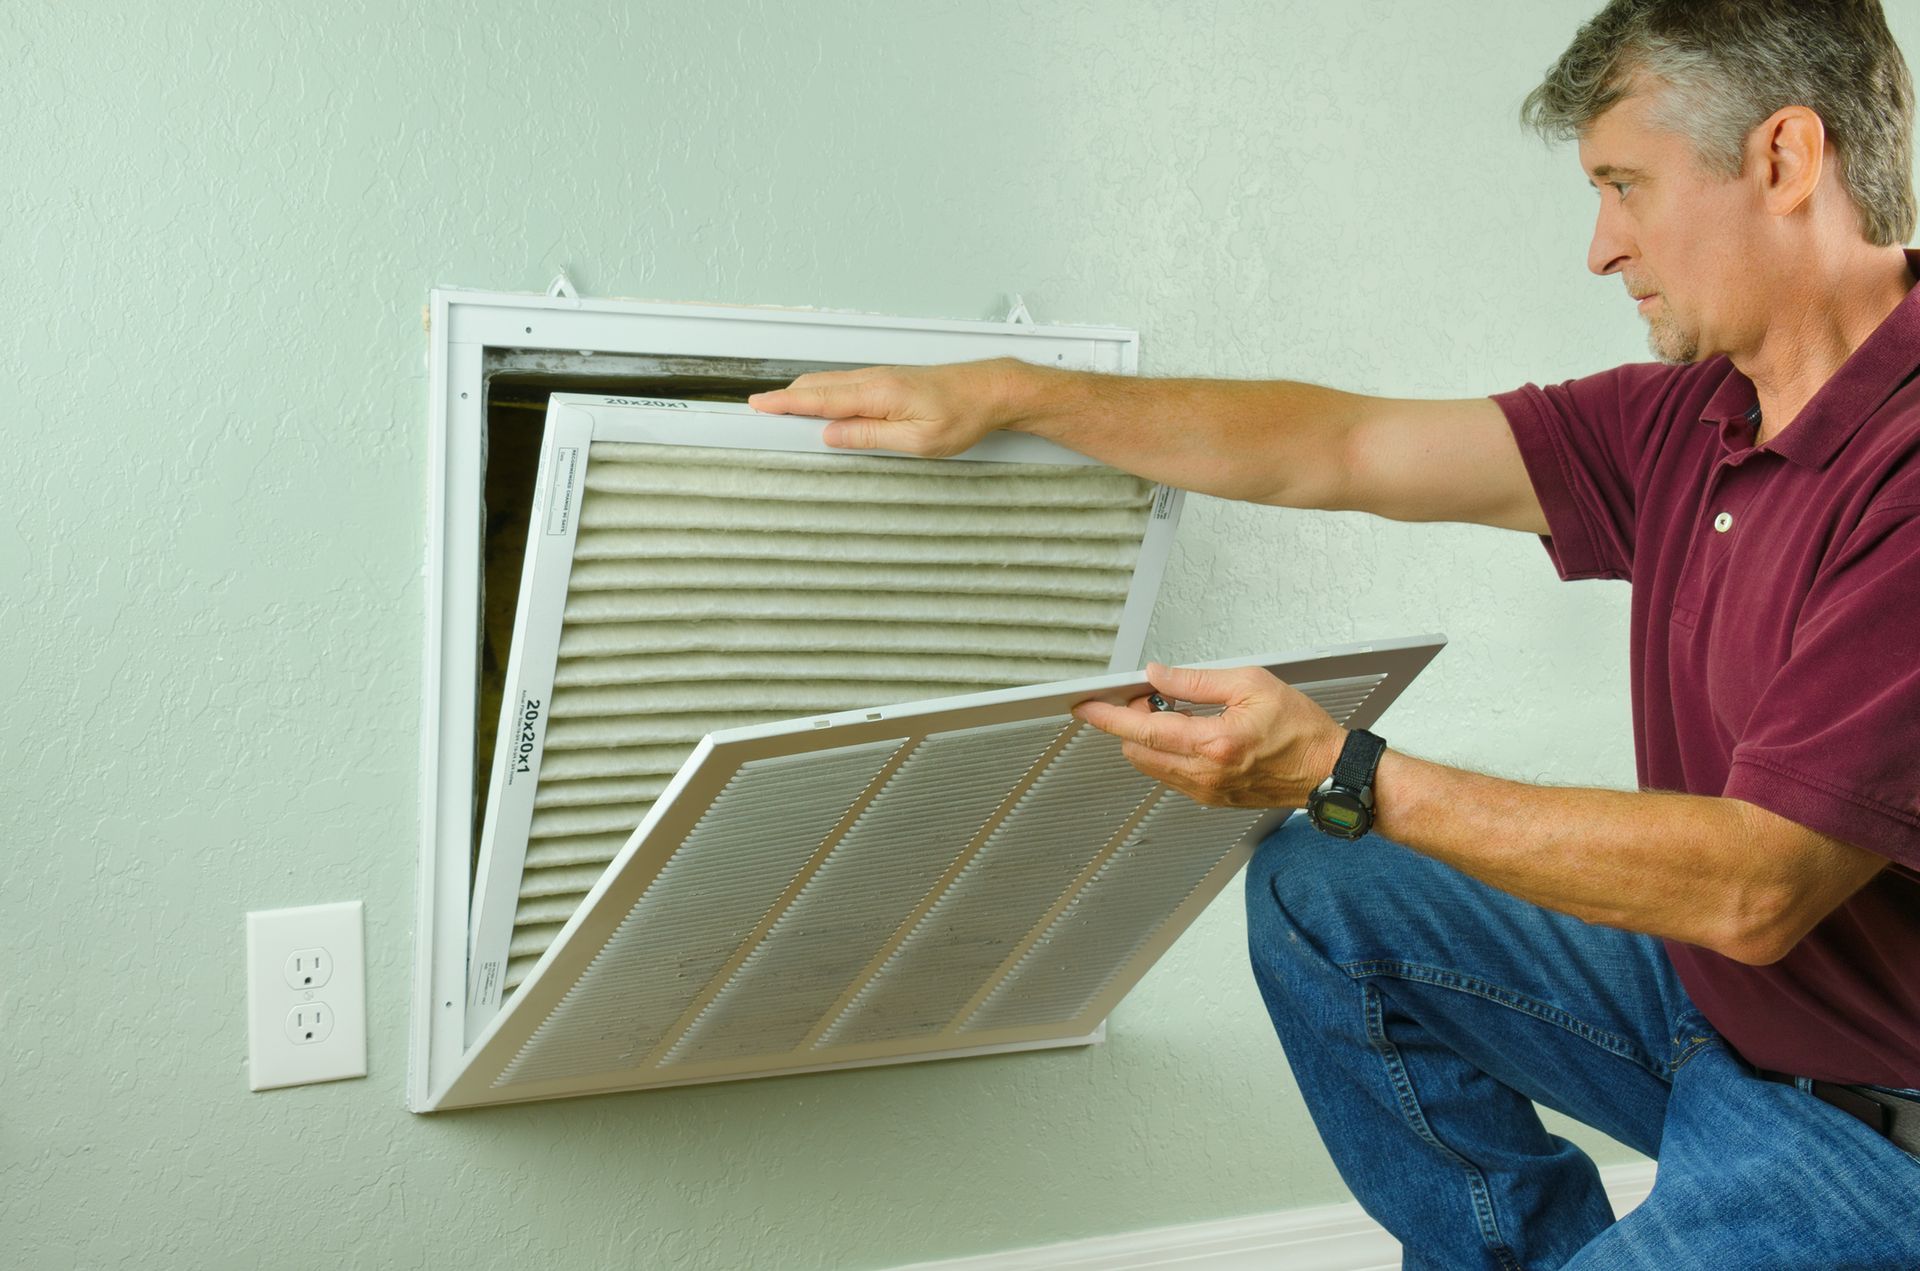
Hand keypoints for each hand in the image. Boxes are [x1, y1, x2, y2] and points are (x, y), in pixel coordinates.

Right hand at [747, 358, 1025, 456]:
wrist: (992, 390)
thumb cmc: (964, 415)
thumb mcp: (918, 441)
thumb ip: (870, 437)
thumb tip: (831, 436)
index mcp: (877, 393)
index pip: (819, 398)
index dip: (784, 403)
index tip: (756, 405)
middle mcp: (875, 379)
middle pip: (817, 386)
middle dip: (785, 398)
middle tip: (758, 412)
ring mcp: (881, 377)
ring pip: (831, 383)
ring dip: (803, 395)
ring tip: (781, 410)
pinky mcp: (889, 381)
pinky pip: (846, 384)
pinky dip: (824, 393)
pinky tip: (821, 404)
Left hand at [1073, 663, 1347, 808]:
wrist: (1328, 772)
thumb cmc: (1301, 729)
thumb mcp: (1251, 684)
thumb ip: (1196, 681)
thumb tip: (1157, 675)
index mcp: (1213, 743)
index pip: (1143, 729)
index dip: (1108, 715)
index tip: (1086, 705)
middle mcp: (1204, 774)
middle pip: (1138, 751)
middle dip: (1131, 721)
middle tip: (1148, 694)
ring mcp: (1206, 791)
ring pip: (1151, 765)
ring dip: (1149, 738)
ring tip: (1173, 711)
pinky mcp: (1212, 798)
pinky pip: (1172, 776)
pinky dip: (1167, 753)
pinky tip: (1188, 733)